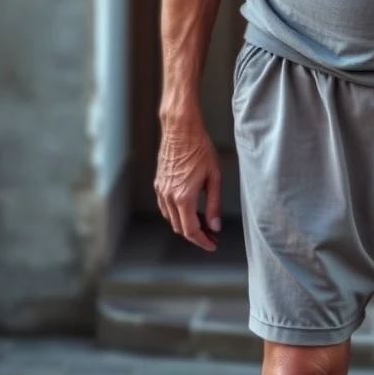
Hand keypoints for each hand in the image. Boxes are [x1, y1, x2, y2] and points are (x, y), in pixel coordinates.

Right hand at [154, 115, 221, 250]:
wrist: (180, 130)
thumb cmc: (199, 148)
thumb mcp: (214, 176)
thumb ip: (214, 204)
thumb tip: (215, 225)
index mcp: (183, 197)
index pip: (191, 230)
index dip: (203, 241)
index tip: (212, 245)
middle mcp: (169, 197)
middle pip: (180, 228)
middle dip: (196, 235)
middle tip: (211, 234)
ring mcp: (161, 191)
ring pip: (171, 219)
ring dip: (186, 225)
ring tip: (203, 223)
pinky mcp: (159, 184)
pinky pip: (166, 207)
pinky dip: (177, 214)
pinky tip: (189, 209)